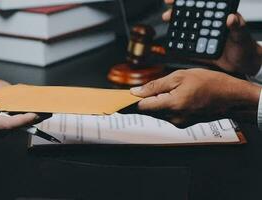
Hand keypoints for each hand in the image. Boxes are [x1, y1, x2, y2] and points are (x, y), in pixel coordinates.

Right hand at [0, 88, 40, 145]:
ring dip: (18, 123)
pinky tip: (11, 117)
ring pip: (5, 132)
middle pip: (9, 129)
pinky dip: (6, 126)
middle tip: (44, 112)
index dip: (21, 120)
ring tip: (32, 113)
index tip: (34, 115)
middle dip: (27, 120)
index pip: (4, 124)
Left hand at [130, 69, 260, 127]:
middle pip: (148, 111)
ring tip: (151, 92)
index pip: (141, 107)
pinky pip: (167, 114)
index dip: (128, 104)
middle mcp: (174, 118)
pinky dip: (163, 106)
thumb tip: (136, 92)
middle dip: (139, 102)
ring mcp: (179, 122)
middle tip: (128, 94)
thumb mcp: (180, 76)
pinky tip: (166, 97)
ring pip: (157, 112)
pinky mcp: (184, 123)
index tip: (116, 102)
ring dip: (152, 103)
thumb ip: (156, 85)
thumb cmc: (210, 83)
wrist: (232, 97)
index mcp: (172, 105)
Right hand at [163, 0, 261, 75]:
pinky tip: (173, 41)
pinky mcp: (200, 48)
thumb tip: (230, 18)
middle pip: (191, 15)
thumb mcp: (242, 37)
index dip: (190, 0)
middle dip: (178, 12)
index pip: (203, 4)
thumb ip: (237, 27)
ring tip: (168, 23)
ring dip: (176, 26)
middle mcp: (209, 25)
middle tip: (168, 14)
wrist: (243, 65)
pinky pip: (187, 45)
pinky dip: (179, 43)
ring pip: (187, 28)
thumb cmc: (246, 48)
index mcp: (220, 17)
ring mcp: (203, 36)